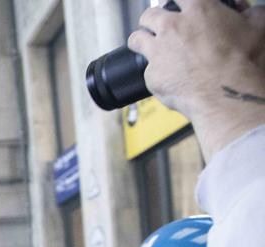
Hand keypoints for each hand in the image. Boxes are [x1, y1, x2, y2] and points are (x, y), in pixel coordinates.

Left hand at [127, 0, 264, 158]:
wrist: (227, 94)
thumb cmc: (245, 61)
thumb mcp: (258, 28)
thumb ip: (250, 14)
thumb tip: (246, 11)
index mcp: (199, 9)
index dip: (178, 2)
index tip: (178, 7)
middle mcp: (173, 26)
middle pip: (150, 15)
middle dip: (153, 20)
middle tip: (159, 27)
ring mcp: (158, 50)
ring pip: (137, 38)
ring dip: (141, 40)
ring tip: (147, 46)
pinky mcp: (152, 75)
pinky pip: (146, 70)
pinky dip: (154, 72)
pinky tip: (164, 77)